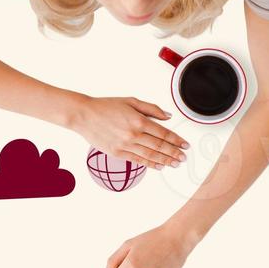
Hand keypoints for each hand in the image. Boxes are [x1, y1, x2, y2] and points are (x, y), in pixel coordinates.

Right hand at [67, 96, 187, 170]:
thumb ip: (151, 109)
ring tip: (175, 163)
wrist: (84, 116)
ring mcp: (125, 145)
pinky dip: (150, 164)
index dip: (176, 140)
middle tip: (183, 157)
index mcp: (139, 121)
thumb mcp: (131, 101)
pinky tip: (158, 166)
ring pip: (150, 155)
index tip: (185, 144)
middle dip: (174, 153)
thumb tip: (167, 116)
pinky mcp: (117, 153)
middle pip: (159, 146)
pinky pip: (137, 160)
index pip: (164, 133)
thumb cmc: (105, 106)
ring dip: (165, 160)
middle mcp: (133, 135)